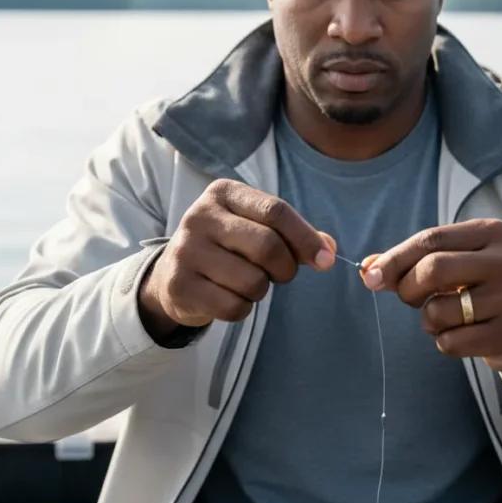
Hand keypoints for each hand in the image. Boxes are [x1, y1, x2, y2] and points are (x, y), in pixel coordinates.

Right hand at [138, 179, 335, 339]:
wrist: (173, 273)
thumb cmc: (228, 246)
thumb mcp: (257, 227)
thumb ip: (294, 235)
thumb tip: (328, 251)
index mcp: (224, 193)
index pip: (276, 211)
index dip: (306, 238)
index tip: (326, 260)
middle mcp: (200, 216)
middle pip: (267, 246)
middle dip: (286, 268)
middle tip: (282, 274)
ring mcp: (186, 251)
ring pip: (252, 281)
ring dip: (261, 289)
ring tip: (247, 281)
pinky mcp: (179, 286)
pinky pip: (233, 307)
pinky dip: (242, 309)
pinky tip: (229, 297)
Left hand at [360, 219, 501, 386]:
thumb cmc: (483, 284)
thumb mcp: (457, 260)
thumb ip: (413, 261)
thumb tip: (367, 269)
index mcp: (492, 232)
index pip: (431, 239)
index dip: (395, 259)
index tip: (371, 276)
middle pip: (433, 270)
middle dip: (409, 289)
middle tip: (410, 299)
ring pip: (439, 310)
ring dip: (428, 319)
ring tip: (445, 317)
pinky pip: (451, 342)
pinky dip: (444, 341)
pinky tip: (463, 334)